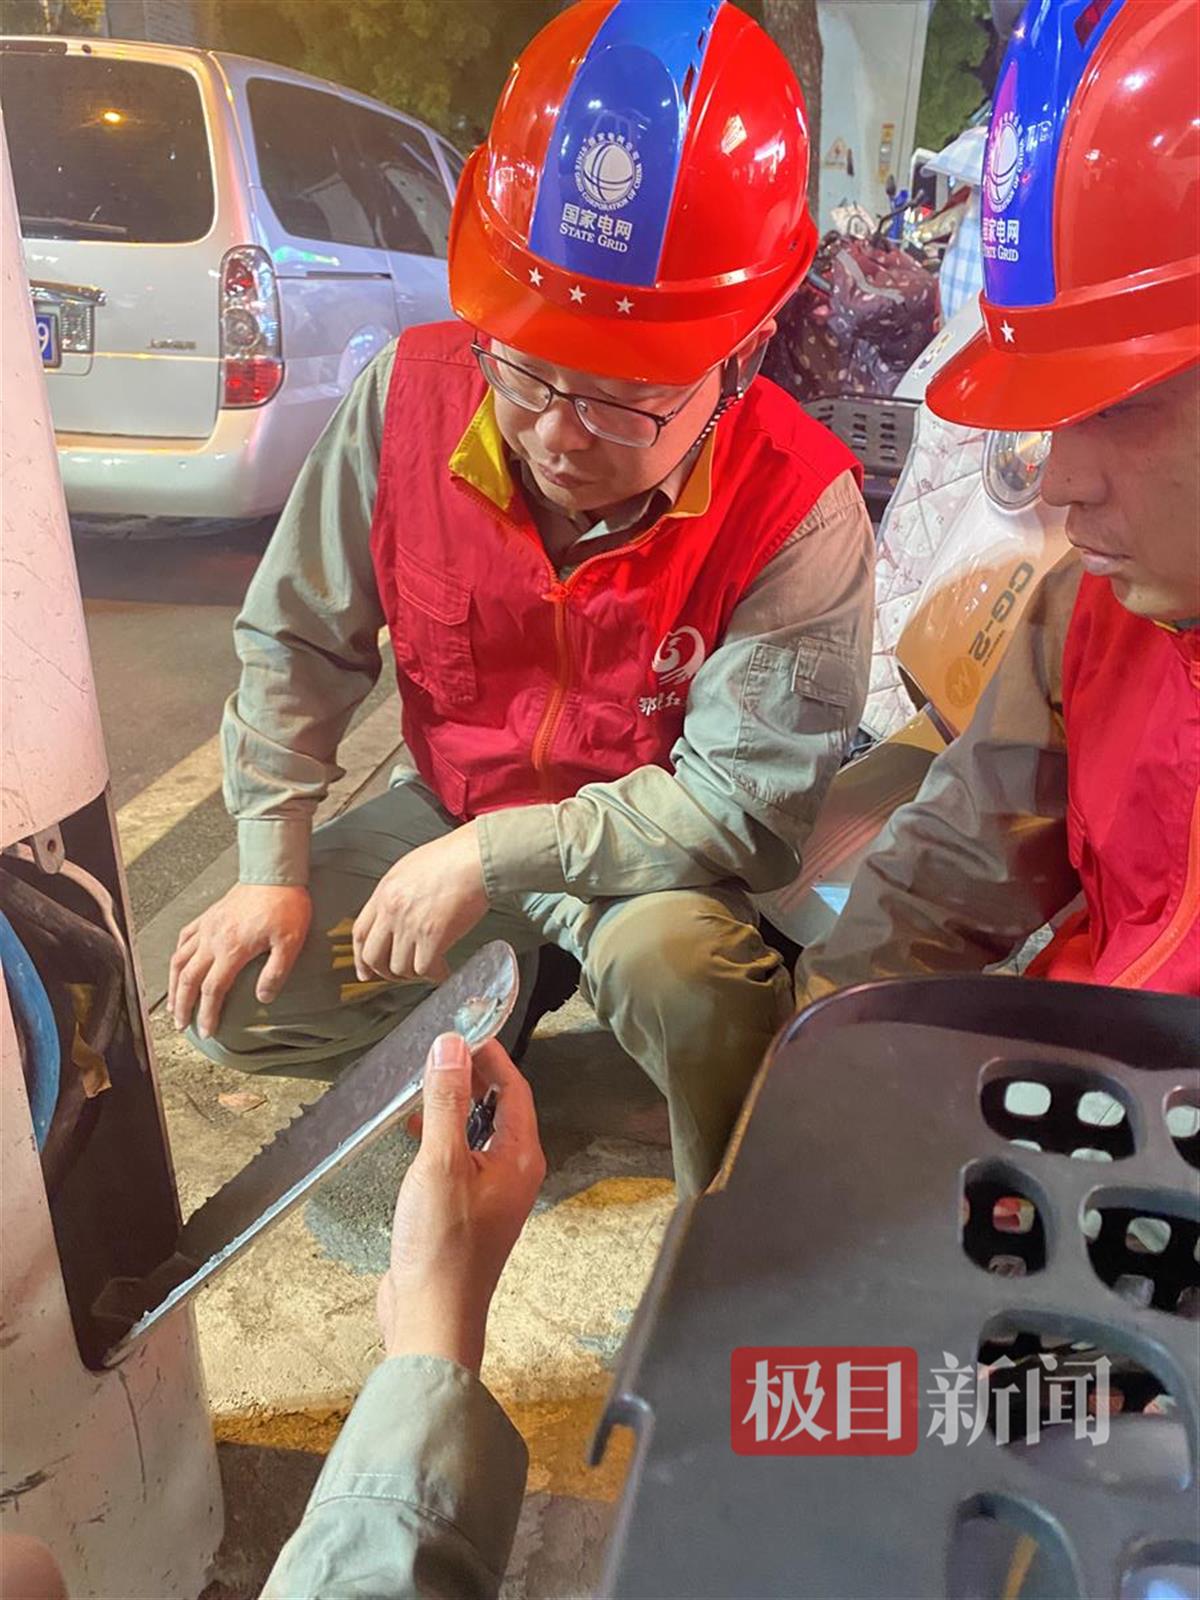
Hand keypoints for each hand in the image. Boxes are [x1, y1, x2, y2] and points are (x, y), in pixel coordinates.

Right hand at [169, 883, 311, 1036]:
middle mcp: (212, 939)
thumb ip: (276, 972)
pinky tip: (177, 966)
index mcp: (231, 949)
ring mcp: (207, 926)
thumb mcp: (291, 942)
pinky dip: (178, 955)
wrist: (274, 873)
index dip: (207, 1014)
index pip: (212, 990)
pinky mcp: (208, 916)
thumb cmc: (286, 906)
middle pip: (188, 979)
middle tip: (181, 1026)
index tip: (207, 1031)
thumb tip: (263, 998)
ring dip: (173, 985)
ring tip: (173, 1005)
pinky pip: (185, 937)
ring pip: (179, 960)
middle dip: (183, 1006)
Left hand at [353, 823, 487, 983]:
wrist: (475, 857)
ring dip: (414, 975)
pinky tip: (443, 969)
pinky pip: (425, 969)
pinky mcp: (433, 935)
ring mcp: (410, 924)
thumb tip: (396, 918)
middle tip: (400, 975)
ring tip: (428, 968)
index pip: (361, 933)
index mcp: (385, 892)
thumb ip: (397, 895)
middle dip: (386, 973)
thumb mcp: (410, 870)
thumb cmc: (452, 858)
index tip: (366, 970)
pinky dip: (435, 974)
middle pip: (374, 957)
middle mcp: (392, 910)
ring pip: (399, 968)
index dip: (361, 958)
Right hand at [377, 1032, 544, 1373]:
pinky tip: (412, 1136)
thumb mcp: (440, 1162)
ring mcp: (491, 1195)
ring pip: (477, 1134)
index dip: (491, 1056)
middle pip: (499, 1109)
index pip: (515, 1089)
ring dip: (453, 1108)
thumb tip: (452, 1047)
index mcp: (520, 1158)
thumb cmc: (442, 1247)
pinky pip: (459, 1159)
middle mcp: (513, 1173)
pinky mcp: (466, 1212)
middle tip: (438, 1053)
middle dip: (471, 1078)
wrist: (431, 1318)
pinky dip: (441, 1138)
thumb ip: (446, 1102)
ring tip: (421, 1087)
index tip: (464, 1028)